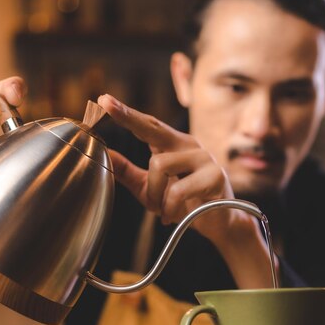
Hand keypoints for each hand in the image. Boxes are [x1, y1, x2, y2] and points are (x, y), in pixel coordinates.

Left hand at [98, 94, 275, 287]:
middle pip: (154, 127)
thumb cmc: (186, 203)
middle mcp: (189, 145)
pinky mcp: (215, 177)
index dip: (126, 113)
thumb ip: (128, 171)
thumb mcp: (150, 188)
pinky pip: (177, 190)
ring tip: (162, 209)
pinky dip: (169, 207)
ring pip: (159, 164)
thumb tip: (105, 154)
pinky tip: (172, 216)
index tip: (104, 100)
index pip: (148, 125)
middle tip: (105, 103)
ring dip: (154, 193)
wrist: (220, 223)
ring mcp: (204, 159)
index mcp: (174, 145)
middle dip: (129, 116)